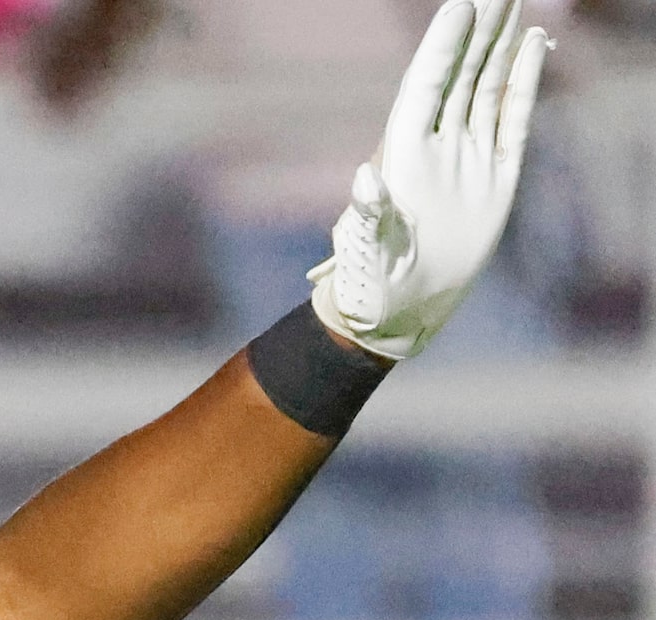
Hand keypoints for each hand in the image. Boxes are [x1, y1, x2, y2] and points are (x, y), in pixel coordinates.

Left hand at [311, 0, 550, 360]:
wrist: (397, 312)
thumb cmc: (370, 285)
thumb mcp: (366, 251)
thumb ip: (369, 215)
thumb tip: (365, 178)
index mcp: (402, 155)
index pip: (426, 87)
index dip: (442, 48)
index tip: (460, 7)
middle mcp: (436, 146)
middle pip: (459, 75)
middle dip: (477, 32)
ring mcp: (467, 157)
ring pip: (487, 88)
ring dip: (500, 47)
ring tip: (515, 4)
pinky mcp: (497, 175)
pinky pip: (513, 119)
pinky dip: (524, 83)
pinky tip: (532, 48)